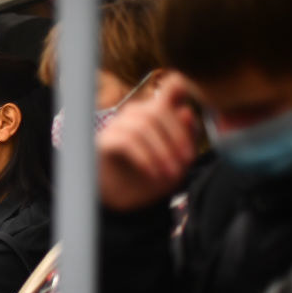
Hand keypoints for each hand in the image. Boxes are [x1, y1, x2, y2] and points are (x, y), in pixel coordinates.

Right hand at [97, 72, 198, 210]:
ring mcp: (115, 127)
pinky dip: (144, 157)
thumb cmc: (151, 179)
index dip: (179, 86)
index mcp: (154, 114)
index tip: (189, 96)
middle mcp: (132, 116)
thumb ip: (185, 136)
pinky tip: (152, 172)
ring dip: (161, 151)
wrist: (126, 206)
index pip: (168, 89)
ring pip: (142, 125)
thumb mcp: (177, 159)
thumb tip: (186, 111)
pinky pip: (126, 141)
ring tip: (170, 173)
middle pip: (157, 110)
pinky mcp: (103, 143)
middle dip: (176, 137)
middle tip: (185, 162)